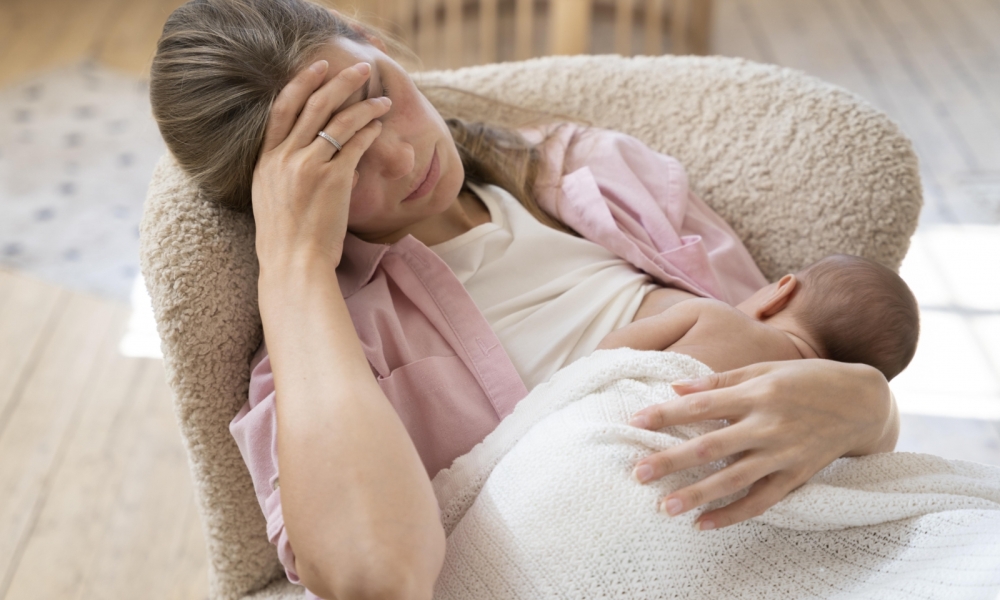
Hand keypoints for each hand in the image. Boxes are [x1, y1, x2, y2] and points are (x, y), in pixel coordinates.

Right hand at [252, 59, 391, 270]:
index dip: (301, 82)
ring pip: (338, 121)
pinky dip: (369, 132)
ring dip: (364, 106)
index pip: (281, 109)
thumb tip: (315, 160)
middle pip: (314, 105)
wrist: (293, 263)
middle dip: (340, 81)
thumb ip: (287, 172)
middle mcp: (284, 158)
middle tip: (361, 68)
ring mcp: (307, 167)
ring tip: (383, 100)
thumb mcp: (272, 198)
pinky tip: (379, 127)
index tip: (318, 66)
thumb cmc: (287, 238)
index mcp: (265, 160)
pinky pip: (354, 145)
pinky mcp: (332, 180)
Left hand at [628, 359, 896, 529]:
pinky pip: (761, 501)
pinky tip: (703, 524)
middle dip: (672, 460)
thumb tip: (675, 388)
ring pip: (734, 479)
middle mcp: (769, 424)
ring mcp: (784, 453)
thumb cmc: (806, 379)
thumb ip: (719, 381)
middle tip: (638, 472)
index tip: (635, 421)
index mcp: (758, 393)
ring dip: (698, 495)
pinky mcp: (797, 476)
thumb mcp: (764, 368)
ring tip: (665, 507)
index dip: (667, 414)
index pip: (702, 405)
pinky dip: (733, 514)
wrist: (862, 402)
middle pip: (712, 446)